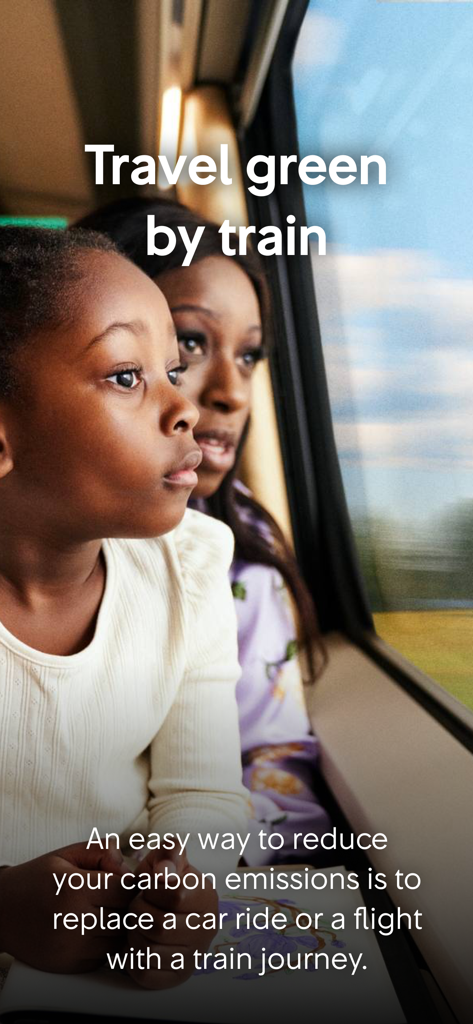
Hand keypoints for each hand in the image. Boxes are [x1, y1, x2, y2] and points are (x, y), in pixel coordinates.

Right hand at [0, 841, 129, 972]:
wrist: (0, 914)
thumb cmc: (36, 880)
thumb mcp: (65, 855)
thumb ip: (100, 851)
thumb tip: (127, 867)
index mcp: (74, 889)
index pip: (125, 889)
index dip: (127, 883)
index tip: (118, 881)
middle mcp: (74, 922)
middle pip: (125, 915)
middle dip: (124, 905)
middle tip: (111, 896)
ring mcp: (72, 948)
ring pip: (118, 939)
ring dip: (117, 926)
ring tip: (100, 912)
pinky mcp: (71, 966)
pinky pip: (104, 956)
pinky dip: (104, 944)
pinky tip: (89, 930)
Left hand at [125, 844, 217, 989]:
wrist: (158, 906)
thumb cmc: (161, 879)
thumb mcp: (166, 856)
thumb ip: (169, 853)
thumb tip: (165, 873)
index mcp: (207, 897)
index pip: (175, 896)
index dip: (152, 890)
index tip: (149, 888)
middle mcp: (206, 930)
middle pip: (160, 926)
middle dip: (138, 913)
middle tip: (137, 906)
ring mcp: (193, 956)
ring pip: (150, 951)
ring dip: (133, 934)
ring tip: (138, 923)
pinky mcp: (175, 976)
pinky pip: (144, 972)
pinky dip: (132, 957)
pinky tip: (138, 942)